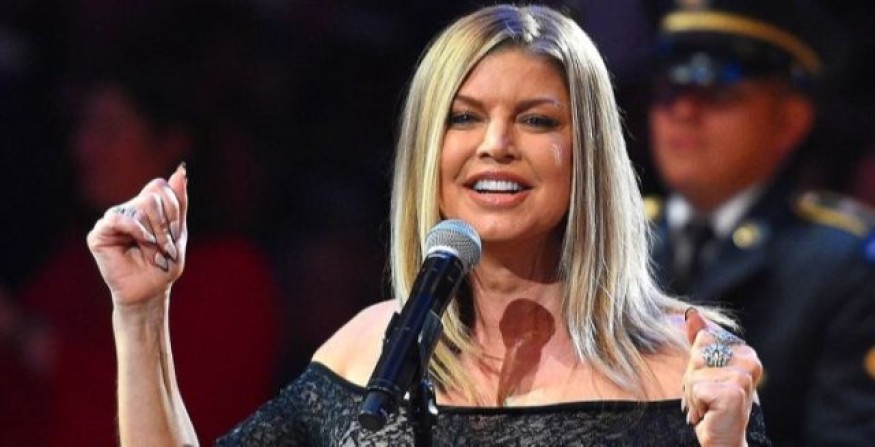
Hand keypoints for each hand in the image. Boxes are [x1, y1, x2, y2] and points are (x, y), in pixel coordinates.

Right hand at [86, 164, 187, 307]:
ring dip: (155, 232)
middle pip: (153, 196)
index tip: (175, 233)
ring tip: (155, 251)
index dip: (173, 208)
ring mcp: (113, 220)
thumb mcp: (178, 232)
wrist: (150, 291)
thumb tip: (180, 171)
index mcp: (146, 207)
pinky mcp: (99, 233)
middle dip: (166, 224)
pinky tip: (144, 242)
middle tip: (166, 247)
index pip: (161, 188)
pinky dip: (137, 229)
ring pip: (140, 206)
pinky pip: (118, 217)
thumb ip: (179, 203)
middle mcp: (128, 210)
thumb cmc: (164, 265)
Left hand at [683, 308, 762, 445]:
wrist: (724, 438)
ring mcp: (743, 376)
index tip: (708, 381)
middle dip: (692, 377)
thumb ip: (699, 340)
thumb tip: (692, 312)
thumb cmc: (713, 403)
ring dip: (692, 393)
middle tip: (705, 396)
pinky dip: (695, 403)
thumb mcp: (704, 368)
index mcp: (745, 351)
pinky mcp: (733, 392)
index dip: (696, 362)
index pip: (703, 337)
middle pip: (697, 353)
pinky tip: (708, 413)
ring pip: (694, 371)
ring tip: (707, 405)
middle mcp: (749, 360)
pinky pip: (696, 388)